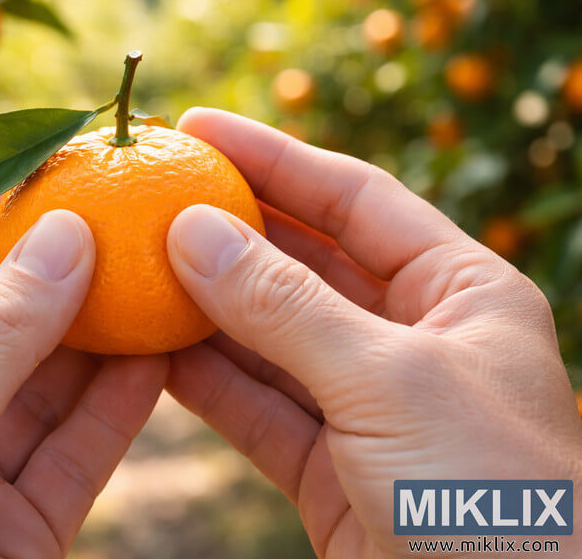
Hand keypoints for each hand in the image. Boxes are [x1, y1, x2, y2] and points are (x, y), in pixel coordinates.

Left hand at [0, 205, 167, 558]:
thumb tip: (60, 236)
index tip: (42, 183)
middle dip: (55, 282)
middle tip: (116, 222)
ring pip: (47, 392)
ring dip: (101, 337)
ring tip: (153, 276)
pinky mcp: (27, 527)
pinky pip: (78, 448)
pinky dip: (121, 402)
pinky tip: (160, 354)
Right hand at [165, 108, 581, 557]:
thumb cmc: (492, 499)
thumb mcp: (388, 381)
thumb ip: (286, 307)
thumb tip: (193, 231)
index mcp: (461, 293)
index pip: (356, 199)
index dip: (275, 158)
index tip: (199, 127)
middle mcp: (412, 338)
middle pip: (304, 262)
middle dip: (230, 230)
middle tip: (152, 193)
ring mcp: (364, 401)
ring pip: (269, 337)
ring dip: (204, 306)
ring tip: (135, 267)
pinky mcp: (327, 465)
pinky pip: (255, 405)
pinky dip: (204, 380)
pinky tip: (152, 350)